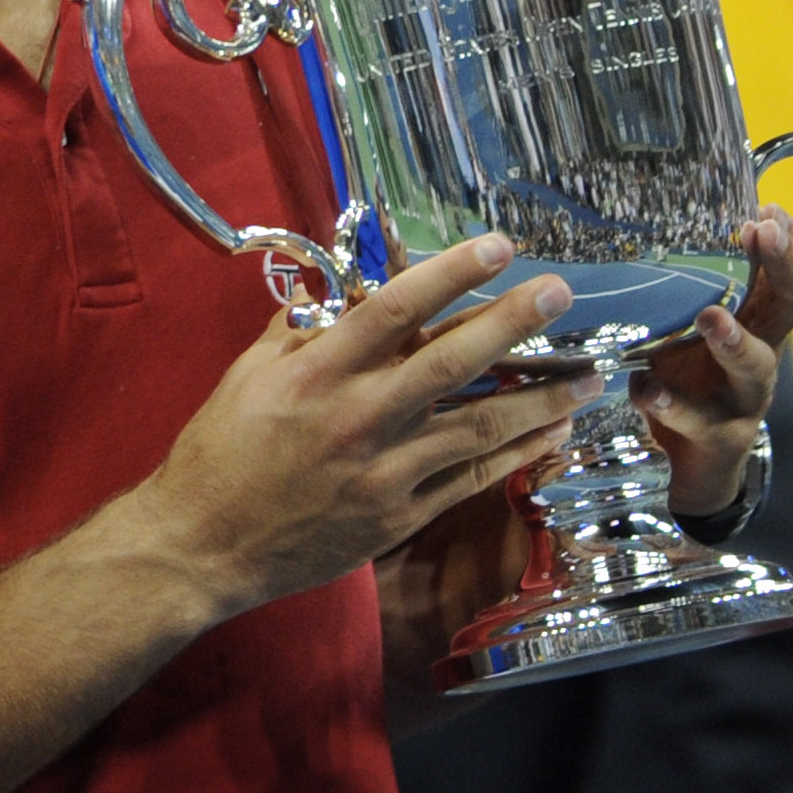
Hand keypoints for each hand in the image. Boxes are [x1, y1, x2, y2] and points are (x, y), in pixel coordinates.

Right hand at [138, 236, 591, 617]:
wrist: (204, 545)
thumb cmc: (218, 453)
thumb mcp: (244, 377)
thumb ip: (296, 332)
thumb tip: (333, 291)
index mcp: (315, 374)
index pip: (394, 310)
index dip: (450, 275)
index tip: (496, 247)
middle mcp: (358, 418)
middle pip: (451, 362)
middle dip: (512, 323)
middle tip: (560, 294)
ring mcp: (384, 472)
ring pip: (479, 426)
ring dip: (540, 398)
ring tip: (588, 375)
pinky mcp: (398, 516)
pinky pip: (471, 479)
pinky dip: (516, 454)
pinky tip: (552, 432)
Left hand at [640, 206, 792, 517]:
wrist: (686, 459)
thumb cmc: (686, 370)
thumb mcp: (689, 317)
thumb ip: (684, 275)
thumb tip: (649, 212)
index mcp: (760, 313)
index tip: (768, 210)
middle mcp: (763, 347)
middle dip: (785, 262)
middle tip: (762, 231)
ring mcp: (744, 395)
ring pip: (757, 365)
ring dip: (735, 340)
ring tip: (711, 318)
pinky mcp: (718, 434)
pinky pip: (698, 419)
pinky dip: (668, 402)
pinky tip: (646, 388)